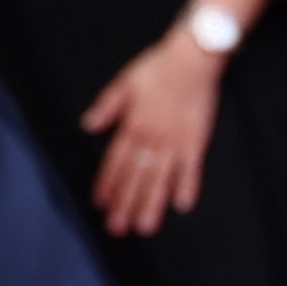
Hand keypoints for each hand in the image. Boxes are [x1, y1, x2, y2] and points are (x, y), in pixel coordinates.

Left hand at [83, 25, 226, 237]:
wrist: (194, 57)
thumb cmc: (160, 66)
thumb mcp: (125, 81)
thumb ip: (108, 106)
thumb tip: (88, 125)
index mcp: (133, 124)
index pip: (116, 162)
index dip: (108, 184)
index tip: (101, 205)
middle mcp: (153, 136)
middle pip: (137, 176)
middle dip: (127, 204)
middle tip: (119, 228)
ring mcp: (176, 139)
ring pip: (161, 177)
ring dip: (152, 202)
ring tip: (146, 226)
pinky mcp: (198, 137)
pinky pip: (192, 165)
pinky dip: (189, 184)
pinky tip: (184, 203)